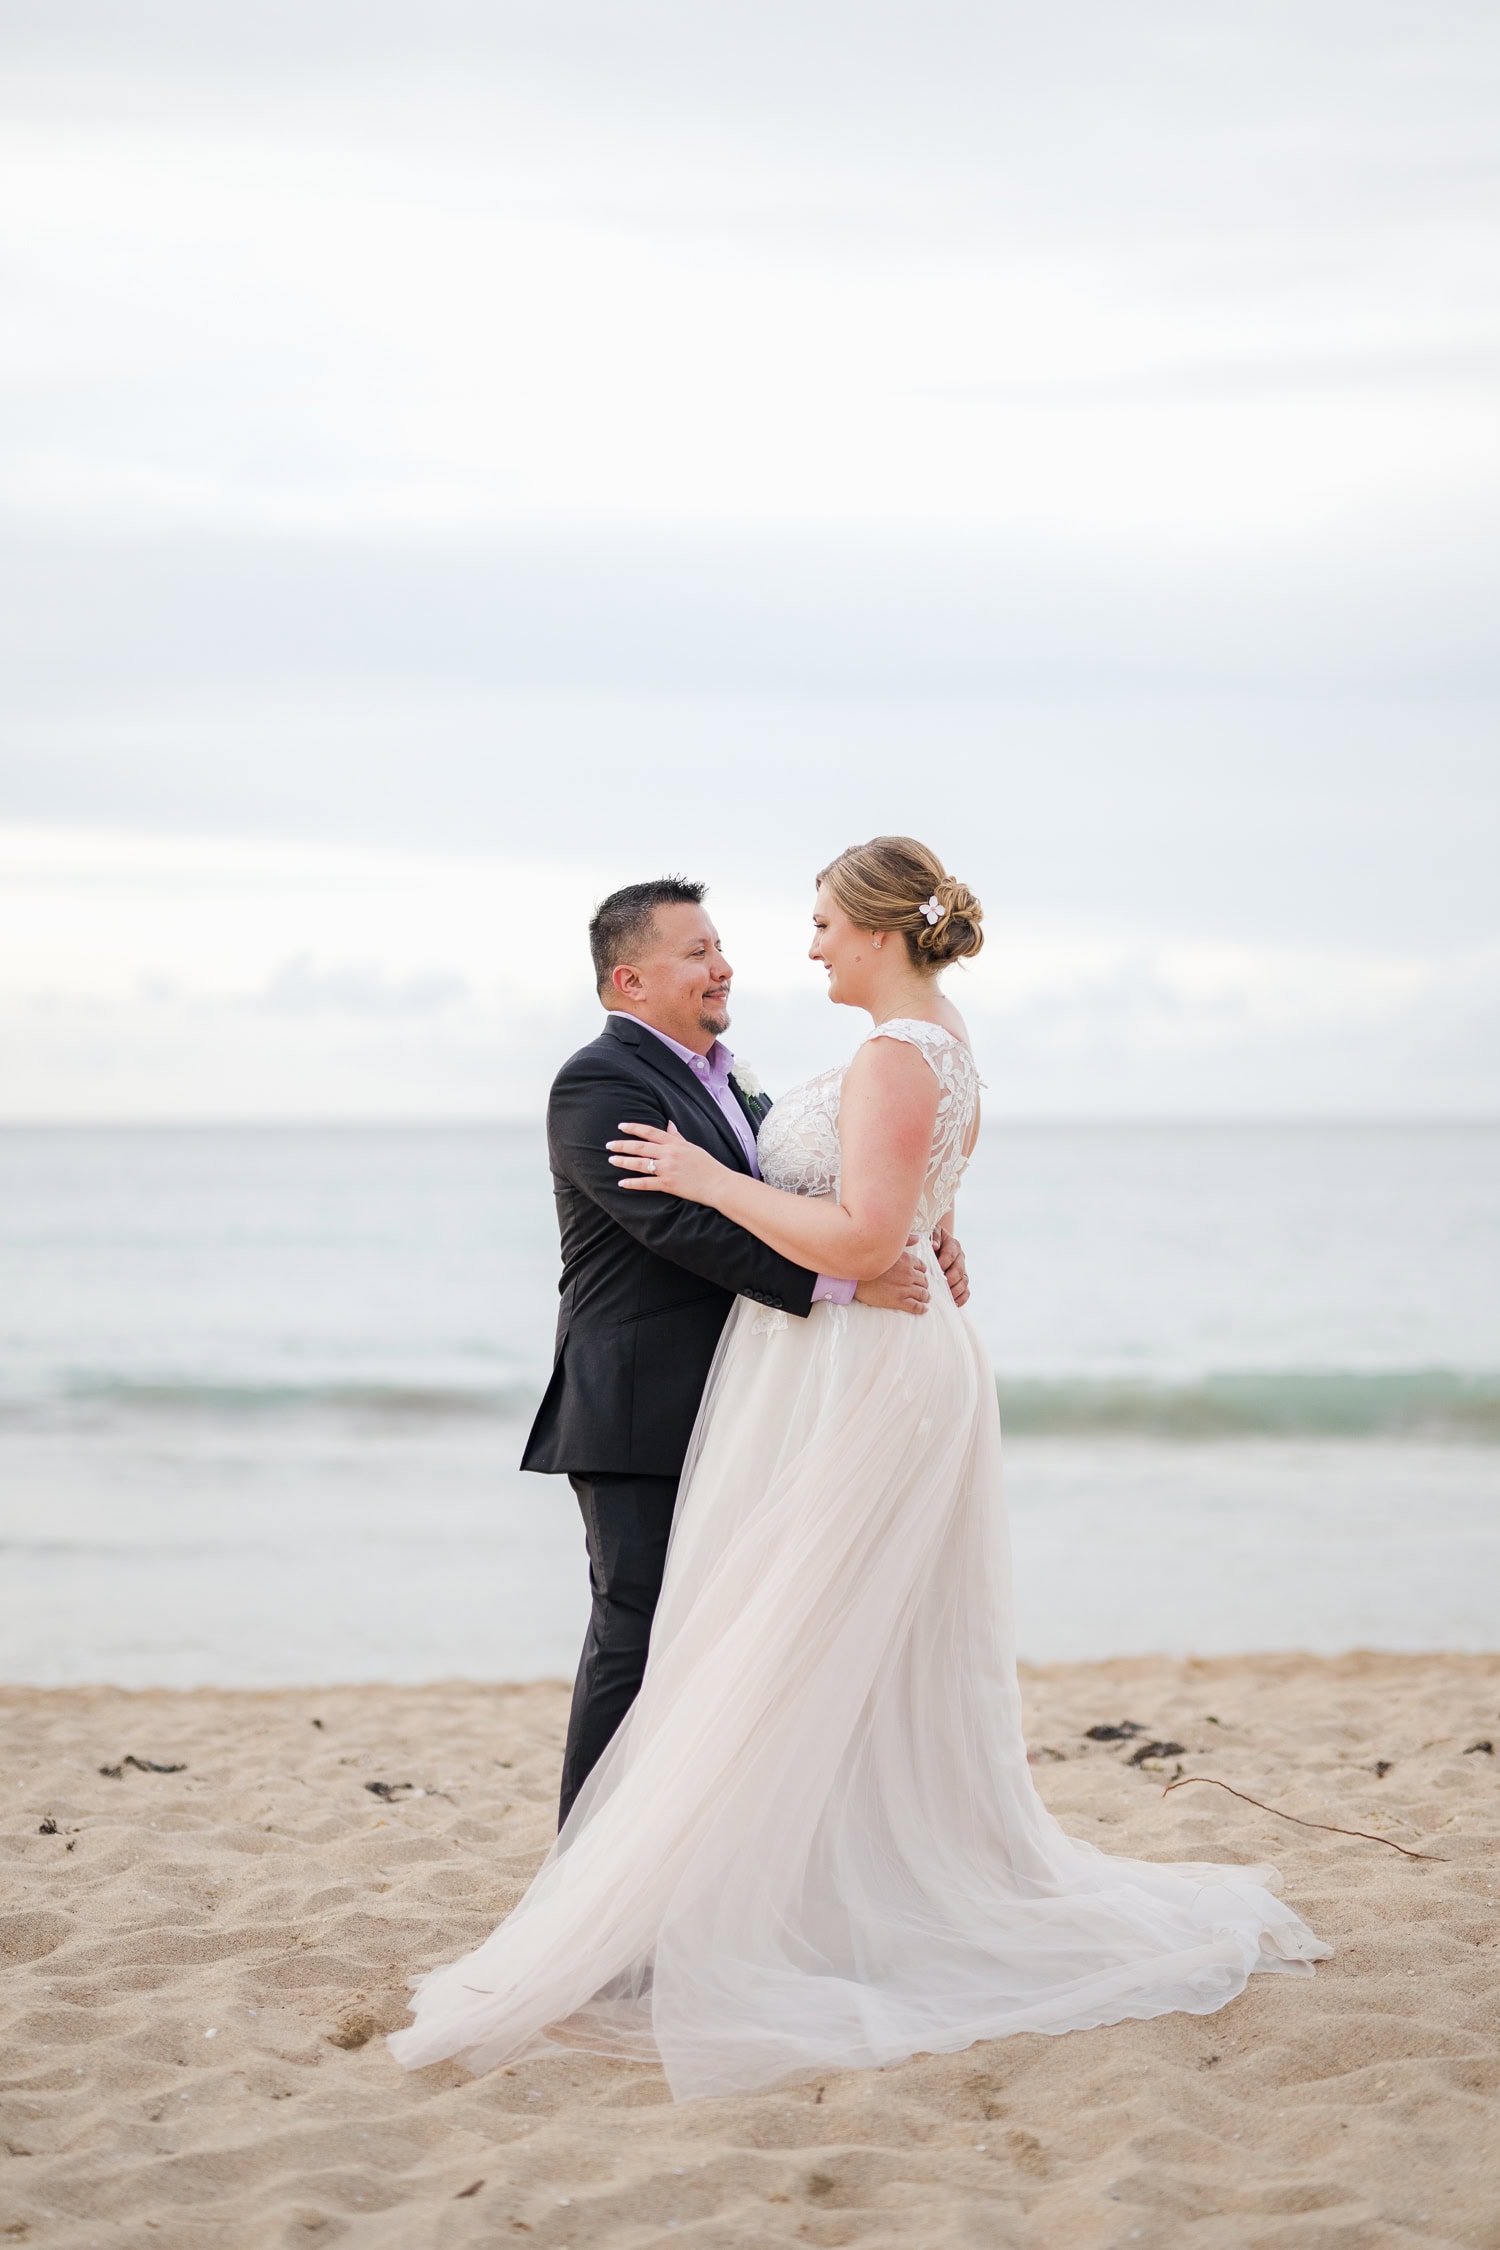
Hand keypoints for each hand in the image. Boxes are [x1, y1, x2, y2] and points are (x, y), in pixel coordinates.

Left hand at [607, 1120, 725, 1204]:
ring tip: (611, 1160)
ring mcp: (668, 1169)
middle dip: (622, 1145)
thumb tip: (668, 1123)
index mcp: (675, 1143)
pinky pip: (646, 1183)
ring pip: (640, 1164)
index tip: (621, 1126)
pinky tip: (621, 1182)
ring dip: (624, 1161)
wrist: (719, 1183)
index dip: (634, 1128)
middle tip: (609, 1145)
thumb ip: (677, 1136)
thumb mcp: (692, 1146)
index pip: (650, 1132)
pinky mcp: (669, 1184)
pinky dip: (633, 1183)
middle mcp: (670, 1154)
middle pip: (641, 1147)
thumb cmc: (707, 1165)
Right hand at [855, 1238, 929, 1315]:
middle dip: (924, 1284)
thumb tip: (917, 1238)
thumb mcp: (886, 1248)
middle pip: (924, 1280)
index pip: (922, 1267)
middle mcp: (908, 1274)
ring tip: (925, 1298)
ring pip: (923, 1293)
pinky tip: (923, 1309)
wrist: (854, 1279)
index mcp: (907, 1260)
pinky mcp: (898, 1301)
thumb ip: (904, 1242)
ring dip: (925, 1296)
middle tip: (922, 1287)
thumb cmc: (867, 1263)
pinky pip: (916, 1306)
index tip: (919, 1275)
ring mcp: (904, 1288)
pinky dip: (922, 1308)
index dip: (921, 1272)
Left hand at [932, 1223, 968, 1307]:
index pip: (951, 1254)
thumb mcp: (931, 1233)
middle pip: (959, 1269)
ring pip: (964, 1280)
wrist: (938, 1243)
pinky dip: (962, 1297)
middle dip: (951, 1279)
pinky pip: (966, 1290)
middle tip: (943, 1285)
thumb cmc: (931, 1239)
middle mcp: (960, 1257)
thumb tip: (935, 1246)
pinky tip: (955, 1303)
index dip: (945, 1262)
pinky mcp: (962, 1279)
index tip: (937, 1270)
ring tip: (949, 1296)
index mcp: (953, 1245)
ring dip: (957, 1289)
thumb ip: (934, 1237)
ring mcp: (963, 1269)